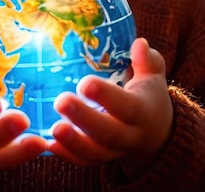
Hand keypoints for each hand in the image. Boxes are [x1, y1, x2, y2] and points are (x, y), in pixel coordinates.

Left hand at [48, 37, 172, 177]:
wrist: (156, 134)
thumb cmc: (147, 95)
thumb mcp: (153, 77)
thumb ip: (148, 61)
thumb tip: (139, 44)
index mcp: (142, 112)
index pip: (126, 106)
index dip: (106, 97)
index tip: (85, 83)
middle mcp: (129, 135)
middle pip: (107, 133)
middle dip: (83, 118)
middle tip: (60, 101)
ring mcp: (114, 151)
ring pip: (94, 153)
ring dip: (73, 142)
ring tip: (54, 128)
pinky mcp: (99, 158)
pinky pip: (83, 161)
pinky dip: (67, 155)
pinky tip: (48, 143)